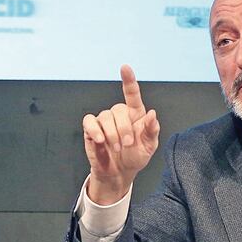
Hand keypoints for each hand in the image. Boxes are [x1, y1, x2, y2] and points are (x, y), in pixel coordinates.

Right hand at [82, 64, 159, 203]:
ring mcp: (104, 121)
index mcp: (135, 114)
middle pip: (119, 110)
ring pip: (105, 117)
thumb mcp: (149, 146)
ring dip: (111, 134)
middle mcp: (119, 114)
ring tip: (116, 148)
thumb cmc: (135, 157)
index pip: (132, 93)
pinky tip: (100, 140)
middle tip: (127, 145)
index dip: (128, 79)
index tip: (125, 67)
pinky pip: (89, 122)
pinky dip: (95, 130)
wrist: (119, 173)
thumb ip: (151, 130)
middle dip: (124, 129)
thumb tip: (152, 114)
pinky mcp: (91, 128)